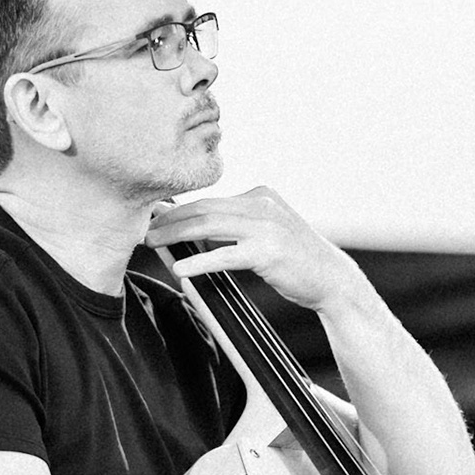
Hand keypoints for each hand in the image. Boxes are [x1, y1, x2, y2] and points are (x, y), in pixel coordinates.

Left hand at [146, 187, 366, 312]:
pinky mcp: (268, 252)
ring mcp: (266, 226)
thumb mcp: (267, 231)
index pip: (209, 199)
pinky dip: (199, 262)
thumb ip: (236, 225)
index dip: (176, 208)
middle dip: (168, 219)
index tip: (152, 217)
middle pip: (203, 208)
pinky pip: (224, 255)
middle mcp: (262, 204)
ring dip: (174, 234)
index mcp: (260, 195)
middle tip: (142, 229)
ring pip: (208, 226)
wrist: (332, 279)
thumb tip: (193, 229)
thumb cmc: (296, 260)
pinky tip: (180, 269)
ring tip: (150, 243)